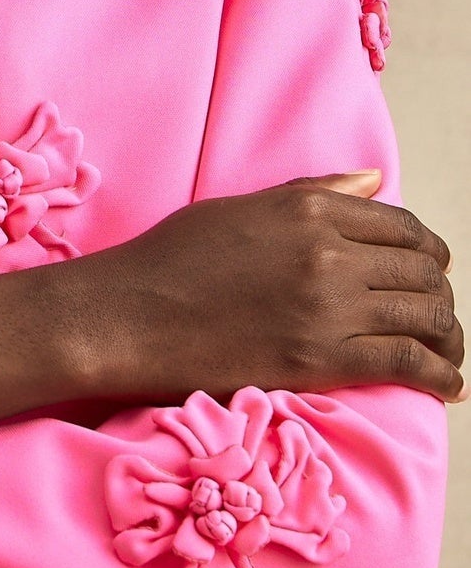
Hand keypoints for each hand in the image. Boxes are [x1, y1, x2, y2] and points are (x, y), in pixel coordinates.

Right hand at [54, 171, 461, 405]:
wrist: (128, 316)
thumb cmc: (171, 259)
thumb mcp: (242, 208)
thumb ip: (313, 194)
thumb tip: (374, 182)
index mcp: (310, 209)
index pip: (403, 227)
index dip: (428, 252)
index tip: (430, 272)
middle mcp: (328, 253)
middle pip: (422, 272)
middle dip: (441, 296)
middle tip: (439, 318)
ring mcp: (326, 306)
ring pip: (424, 317)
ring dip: (448, 338)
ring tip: (449, 355)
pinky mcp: (319, 358)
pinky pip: (405, 362)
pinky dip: (439, 375)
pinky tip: (448, 385)